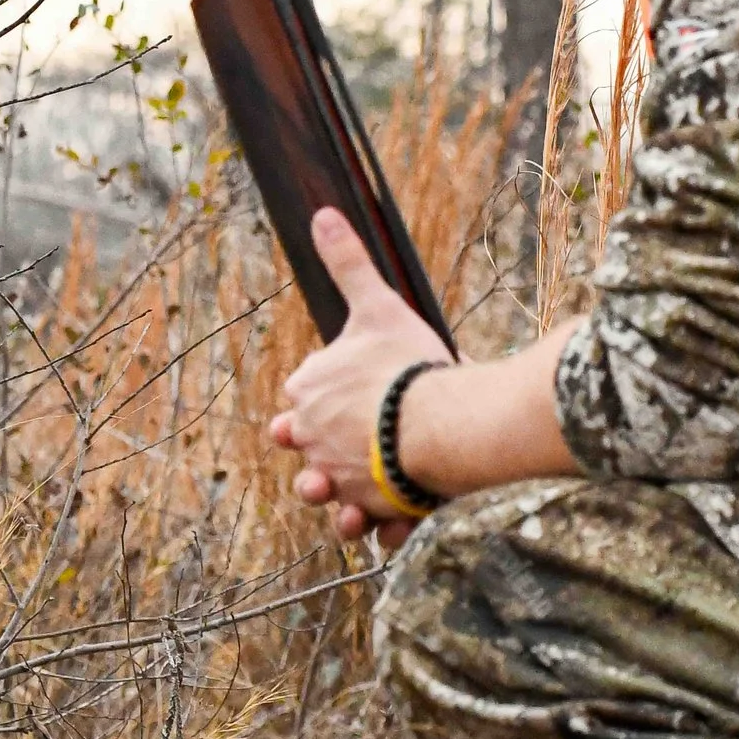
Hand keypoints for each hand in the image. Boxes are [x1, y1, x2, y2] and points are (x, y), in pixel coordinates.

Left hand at [267, 207, 453, 545]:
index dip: (328, 391)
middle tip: (356, 435)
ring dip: (340, 490)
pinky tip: (393, 519)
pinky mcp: (368, 508)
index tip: (358, 387)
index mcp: (309, 390)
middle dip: (321, 443)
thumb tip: (323, 213)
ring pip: (326, 490)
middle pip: (304, 444)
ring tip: (364, 484)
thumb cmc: (407, 364)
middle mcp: (313, 437)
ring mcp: (337, 476)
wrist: (433, 422)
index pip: (305, 391)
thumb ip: (348, 263)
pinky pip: (367, 524)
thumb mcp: (377, 306)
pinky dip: (378, 525)